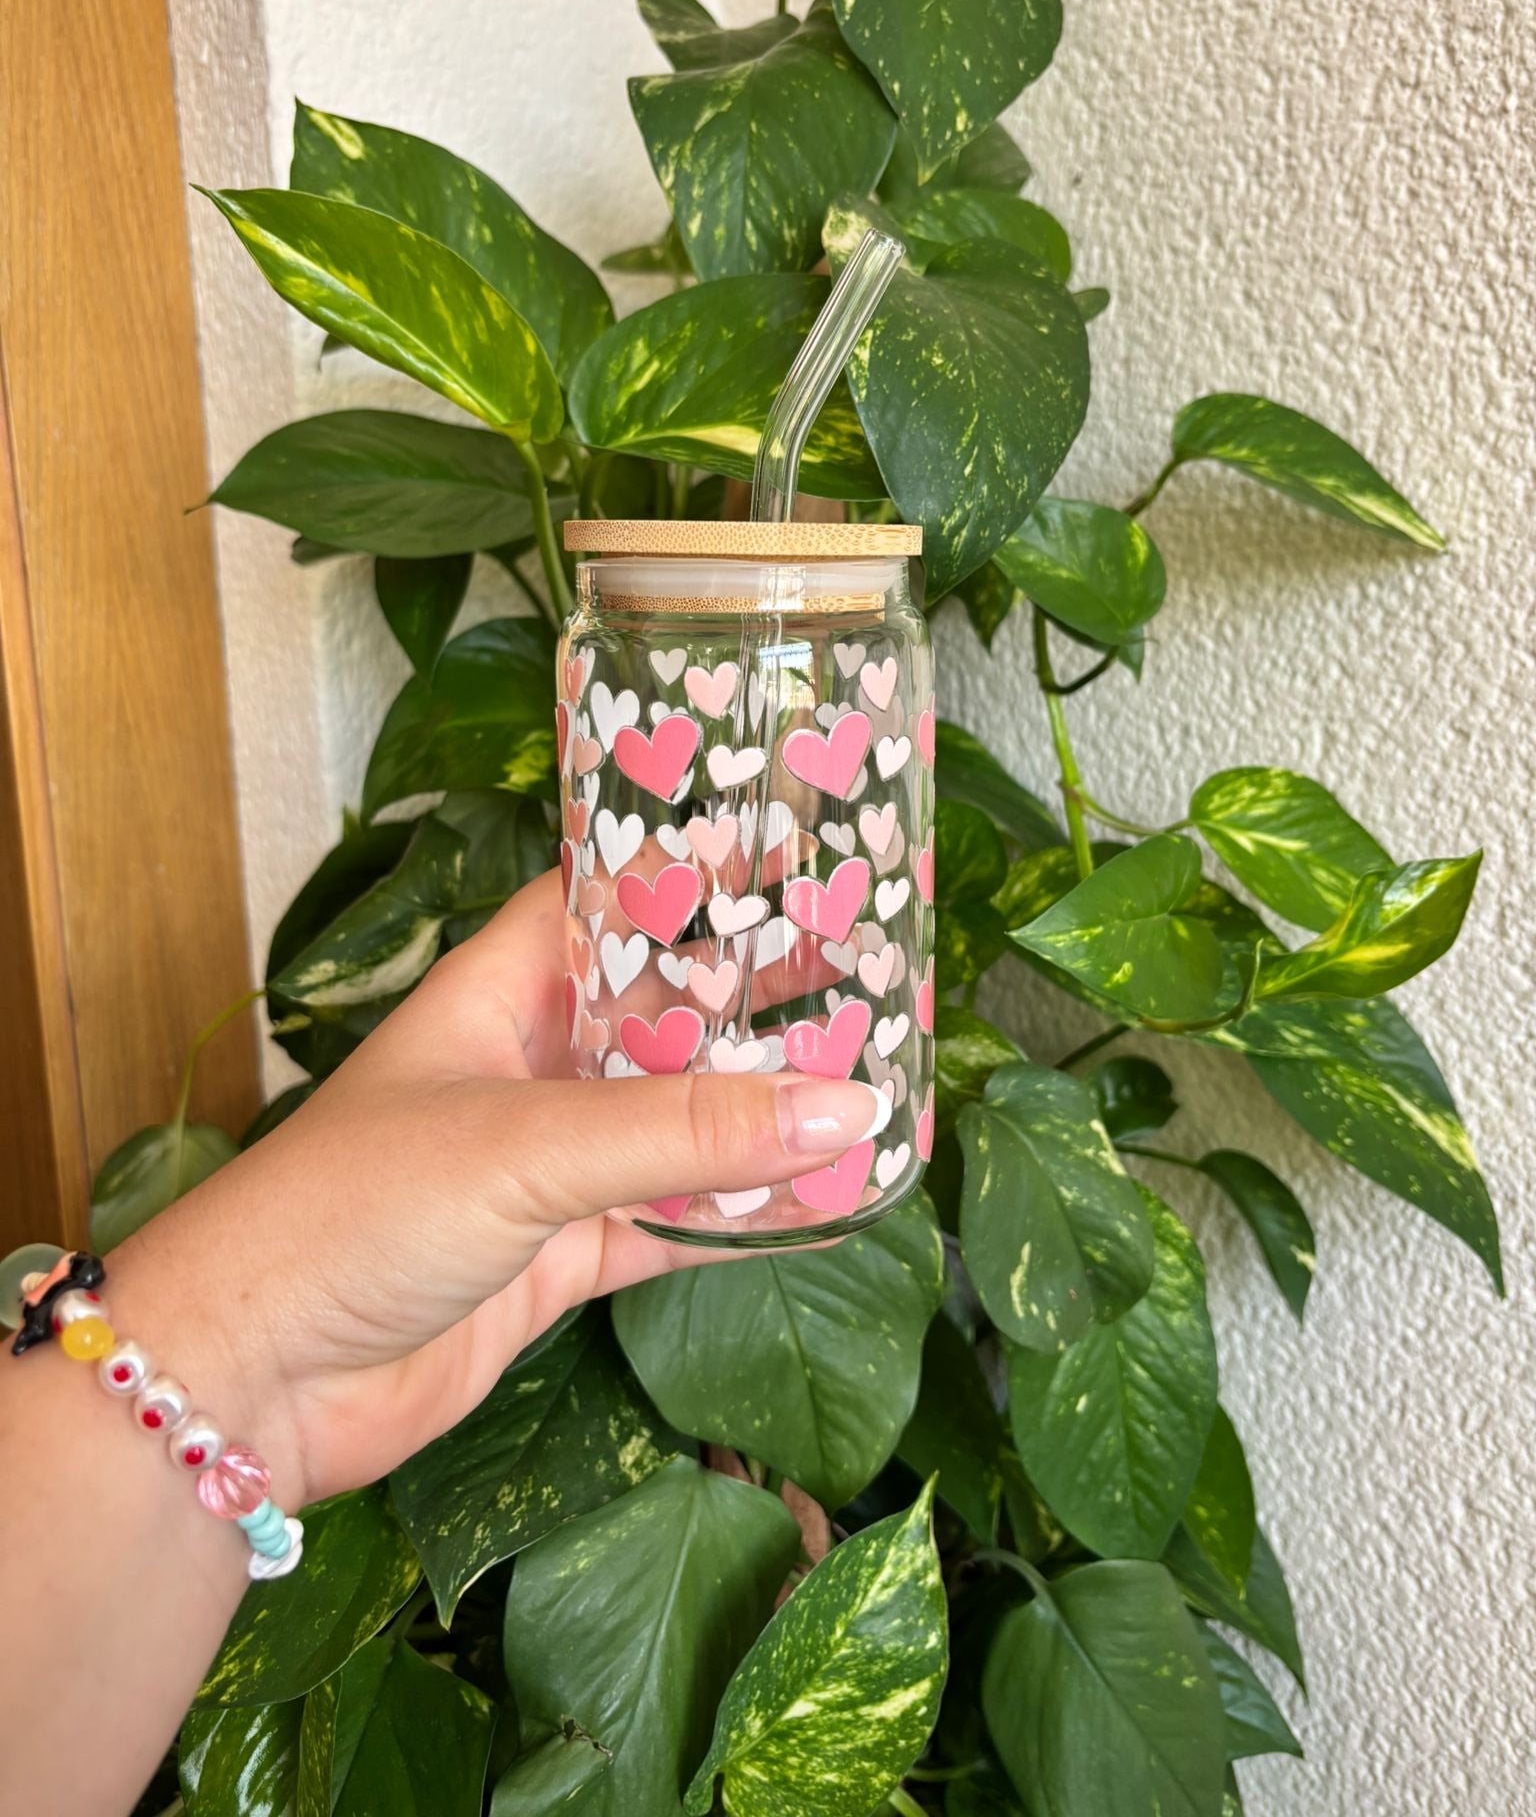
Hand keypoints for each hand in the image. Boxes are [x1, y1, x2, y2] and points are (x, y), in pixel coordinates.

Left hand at [108, 867, 877, 1508]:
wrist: (256, 1379)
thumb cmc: (356, 1212)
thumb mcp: (527, 1146)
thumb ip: (685, 1133)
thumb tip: (844, 1108)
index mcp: (500, 992)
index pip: (608, 899)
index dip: (692, 874)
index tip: (798, 853)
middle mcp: (531, 1066)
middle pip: (664, 1014)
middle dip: (755, 1002)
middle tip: (874, 976)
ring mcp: (549, 1165)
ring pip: (680, 1124)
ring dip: (762, 1114)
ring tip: (877, 1079)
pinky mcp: (562, 1256)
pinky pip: (674, 1222)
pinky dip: (743, 1218)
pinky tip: (828, 1203)